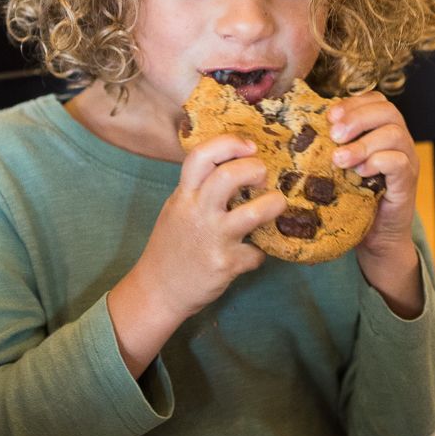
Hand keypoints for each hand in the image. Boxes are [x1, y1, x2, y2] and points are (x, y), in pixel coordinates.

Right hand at [107, 135, 286, 376]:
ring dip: (274, 204)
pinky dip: (259, 253)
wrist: (157, 291)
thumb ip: (198, 190)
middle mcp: (197, 213)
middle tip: (263, 176)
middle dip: (255, 169)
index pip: (201, 156)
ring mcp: (212, 239)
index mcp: (183, 195)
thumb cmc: (170, 248)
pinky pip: (256, 252)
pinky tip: (253, 254)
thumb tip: (235, 168)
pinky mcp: (226, 264)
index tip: (249, 146)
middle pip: (228, 176)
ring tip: (277, 204)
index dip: (229, 144)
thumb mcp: (176, 210)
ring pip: (254, 212)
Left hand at [329, 92, 423, 317]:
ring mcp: (406, 160)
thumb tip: (299, 127)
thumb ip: (331, 144)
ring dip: (363, 143)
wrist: (375, 238)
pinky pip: (398, 162)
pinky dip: (377, 162)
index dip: (353, 103)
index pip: (375, 99)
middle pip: (387, 110)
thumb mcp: (338, 166)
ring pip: (394, 134)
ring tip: (340, 159)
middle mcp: (398, 140)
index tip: (329, 116)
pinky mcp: (407, 182)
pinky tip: (359, 173)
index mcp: (381, 129)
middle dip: (357, 118)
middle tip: (334, 135)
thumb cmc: (352, 198)